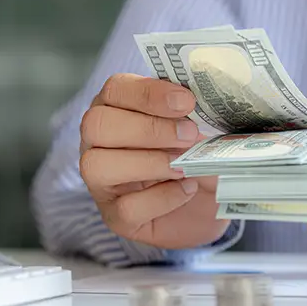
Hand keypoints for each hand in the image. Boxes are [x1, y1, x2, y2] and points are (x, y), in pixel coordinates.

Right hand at [79, 73, 229, 248]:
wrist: (209, 204)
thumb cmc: (199, 159)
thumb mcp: (202, 131)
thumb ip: (196, 116)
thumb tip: (204, 109)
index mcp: (117, 109)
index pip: (115, 89)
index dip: (148, 93)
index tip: (186, 102)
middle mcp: (98, 143)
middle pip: (97, 125)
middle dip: (148, 128)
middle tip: (189, 135)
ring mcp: (101, 182)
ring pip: (98, 166)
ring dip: (148, 163)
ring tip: (184, 165)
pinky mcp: (115, 217)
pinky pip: (126, 208)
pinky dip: (162, 197)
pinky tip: (187, 189)